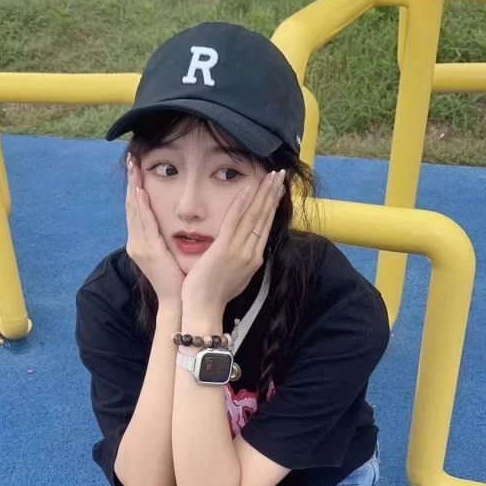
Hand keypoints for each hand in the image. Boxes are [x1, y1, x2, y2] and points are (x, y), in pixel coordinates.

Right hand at [125, 155, 184, 306]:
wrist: (176, 301)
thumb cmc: (177, 280)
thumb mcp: (168, 255)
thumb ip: (164, 238)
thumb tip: (169, 223)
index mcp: (140, 243)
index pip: (136, 210)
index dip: (134, 189)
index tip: (136, 170)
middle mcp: (136, 242)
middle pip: (131, 206)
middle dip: (131, 181)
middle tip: (131, 159)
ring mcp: (140, 246)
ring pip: (134, 210)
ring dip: (133, 186)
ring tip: (133, 166)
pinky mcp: (148, 250)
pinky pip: (144, 222)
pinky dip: (140, 205)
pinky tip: (139, 190)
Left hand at [181, 170, 285, 317]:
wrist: (205, 310)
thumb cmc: (215, 296)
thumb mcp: (237, 277)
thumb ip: (243, 260)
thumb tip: (247, 248)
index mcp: (254, 259)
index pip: (266, 226)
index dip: (272, 206)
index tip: (278, 189)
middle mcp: (251, 253)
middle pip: (264, 218)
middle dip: (273, 194)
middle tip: (280, 175)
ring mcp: (239, 251)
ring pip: (254, 216)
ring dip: (263, 193)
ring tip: (272, 176)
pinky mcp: (224, 249)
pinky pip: (234, 221)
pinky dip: (241, 203)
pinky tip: (248, 188)